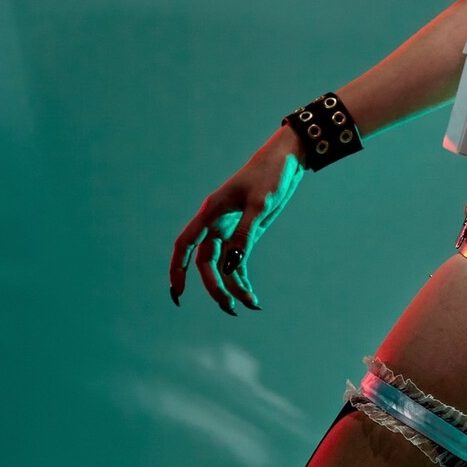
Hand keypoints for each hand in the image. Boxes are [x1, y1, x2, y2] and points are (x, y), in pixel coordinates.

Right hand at [169, 129, 304, 313]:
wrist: (288, 159)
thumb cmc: (271, 174)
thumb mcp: (260, 204)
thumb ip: (245, 234)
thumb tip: (230, 267)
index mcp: (212, 211)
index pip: (186, 243)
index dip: (177, 269)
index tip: (178, 292)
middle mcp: (217, 223)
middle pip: (206, 261)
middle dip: (215, 285)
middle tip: (230, 307)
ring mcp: (231, 229)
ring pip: (223, 265)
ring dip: (231, 286)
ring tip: (247, 305)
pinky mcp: (246, 234)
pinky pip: (238, 261)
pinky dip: (242, 278)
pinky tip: (252, 296)